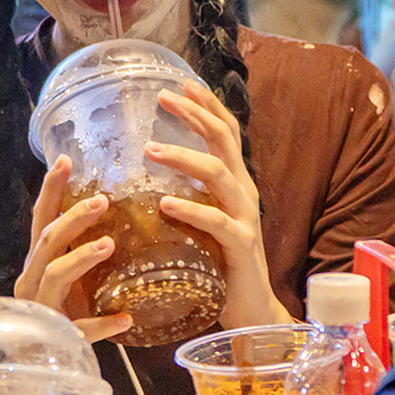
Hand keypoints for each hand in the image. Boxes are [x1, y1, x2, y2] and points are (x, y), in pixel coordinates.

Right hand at [14, 155, 133, 343]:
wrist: (38, 368)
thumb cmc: (63, 316)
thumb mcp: (71, 282)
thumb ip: (86, 256)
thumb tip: (127, 225)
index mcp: (37, 262)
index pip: (42, 219)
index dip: (52, 189)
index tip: (65, 160)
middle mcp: (32, 280)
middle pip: (48, 240)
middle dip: (73, 217)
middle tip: (103, 200)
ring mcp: (41, 307)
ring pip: (55, 274)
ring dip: (81, 257)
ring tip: (109, 244)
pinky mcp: (56, 336)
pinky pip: (79, 328)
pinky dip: (102, 323)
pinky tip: (124, 318)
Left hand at [146, 80, 292, 327]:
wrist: (251, 311)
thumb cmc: (220, 265)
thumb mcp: (202, 222)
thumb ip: (184, 197)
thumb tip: (144, 177)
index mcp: (233, 185)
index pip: (224, 133)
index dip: (206, 106)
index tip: (180, 83)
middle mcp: (243, 194)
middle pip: (224, 141)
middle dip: (196, 114)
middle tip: (164, 96)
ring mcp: (244, 219)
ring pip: (217, 175)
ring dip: (183, 158)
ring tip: (151, 150)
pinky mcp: (240, 247)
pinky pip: (216, 222)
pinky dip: (190, 210)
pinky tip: (165, 204)